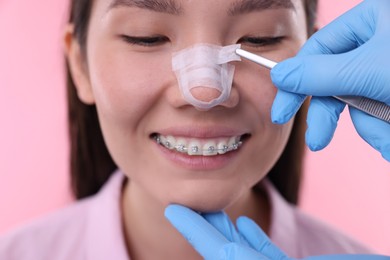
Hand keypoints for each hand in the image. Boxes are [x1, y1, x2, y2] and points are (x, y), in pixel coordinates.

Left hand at [165, 204, 388, 259]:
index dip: (197, 231)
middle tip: (179, 206)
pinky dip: (254, 241)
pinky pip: (268, 258)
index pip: (224, 255)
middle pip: (228, 252)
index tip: (173, 211)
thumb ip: (255, 256)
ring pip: (246, 252)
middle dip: (204, 228)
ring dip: (225, 230)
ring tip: (208, 210)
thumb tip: (230, 247)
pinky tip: (245, 226)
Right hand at [270, 0, 389, 160]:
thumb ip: (319, 74)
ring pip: (363, 106)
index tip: (281, 112)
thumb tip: (279, 74)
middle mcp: (380, 44)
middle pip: (338, 83)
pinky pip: (383, 116)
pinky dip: (389, 132)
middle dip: (336, 116)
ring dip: (376, 128)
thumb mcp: (369, 69)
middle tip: (320, 142)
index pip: (317, 53)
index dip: (297, 84)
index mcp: (371, 21)